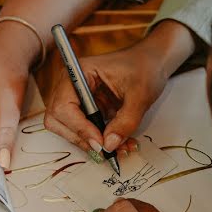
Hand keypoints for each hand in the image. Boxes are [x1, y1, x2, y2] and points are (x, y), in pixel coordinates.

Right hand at [44, 42, 167, 155]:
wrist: (154, 61)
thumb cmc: (146, 67)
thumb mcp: (141, 94)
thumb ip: (126, 121)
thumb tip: (108, 146)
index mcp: (80, 72)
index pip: (64, 105)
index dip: (79, 128)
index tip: (100, 143)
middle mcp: (72, 84)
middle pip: (57, 119)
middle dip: (80, 138)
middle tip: (105, 150)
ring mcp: (78, 97)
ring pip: (68, 128)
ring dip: (90, 143)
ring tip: (118, 149)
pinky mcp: (87, 108)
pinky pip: (84, 129)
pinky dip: (98, 140)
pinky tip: (118, 144)